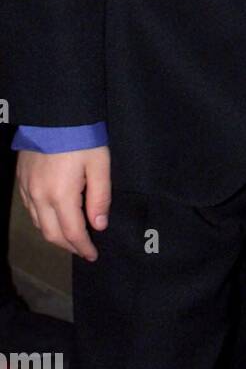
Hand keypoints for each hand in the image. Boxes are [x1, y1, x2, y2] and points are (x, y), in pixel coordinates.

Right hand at [17, 146, 110, 260]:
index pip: (72, 233)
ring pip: (38, 224)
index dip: (83, 247)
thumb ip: (100, 197)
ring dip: (54, 234)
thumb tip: (98, 225)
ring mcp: (28, 188)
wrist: (55, 113)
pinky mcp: (22, 179)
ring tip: (70, 237)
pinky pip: (30, 209)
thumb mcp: (99, 164)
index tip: (93, 255)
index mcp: (61, 196)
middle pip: (52, 234)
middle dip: (68, 246)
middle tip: (83, 249)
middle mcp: (40, 197)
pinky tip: (52, 217)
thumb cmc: (81, 137)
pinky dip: (42, 220)